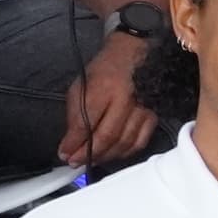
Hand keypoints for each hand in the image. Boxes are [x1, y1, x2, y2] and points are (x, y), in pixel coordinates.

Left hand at [57, 36, 152, 168]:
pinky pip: (139, 143)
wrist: (134, 55)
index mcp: (103, 88)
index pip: (86, 123)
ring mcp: (142, 109)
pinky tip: (112, 153)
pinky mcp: (153, 116)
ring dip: (105, 156)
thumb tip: (69, 144)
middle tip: (75, 162)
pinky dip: (124, 153)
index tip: (64, 153)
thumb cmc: (104, 70)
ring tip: (91, 160)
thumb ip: (74, 115)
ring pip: (123, 143)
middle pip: (106, 137)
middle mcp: (125, 99)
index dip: (73, 143)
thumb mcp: (81, 86)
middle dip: (87, 154)